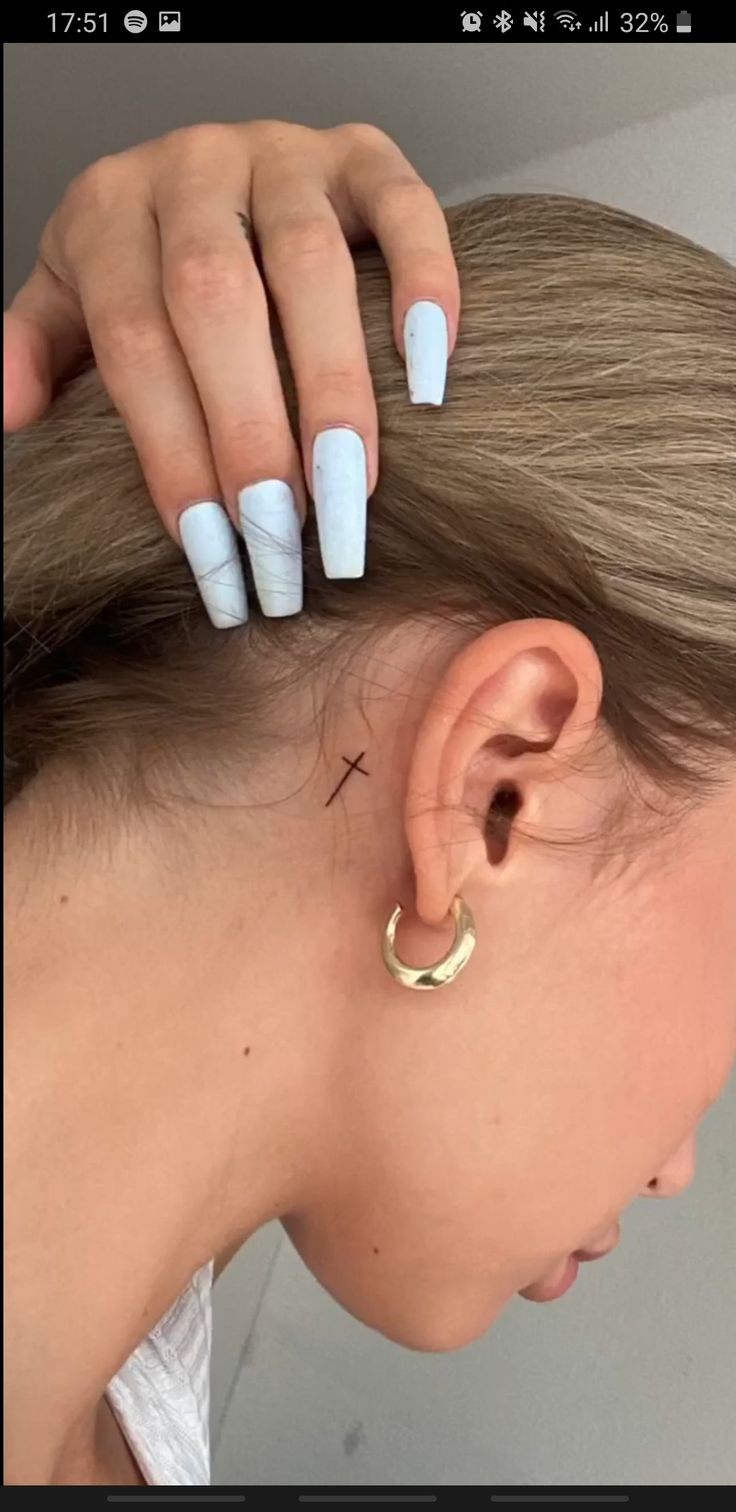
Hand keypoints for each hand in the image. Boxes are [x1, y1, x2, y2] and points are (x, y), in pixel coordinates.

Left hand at [4, 121, 459, 622]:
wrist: (214, 169)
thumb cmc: (150, 258)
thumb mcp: (74, 297)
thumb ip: (40, 347)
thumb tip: (9, 416)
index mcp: (111, 211)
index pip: (134, 341)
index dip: (170, 449)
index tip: (210, 548)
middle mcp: (193, 169)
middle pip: (215, 301)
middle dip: (250, 431)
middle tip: (281, 535)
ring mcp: (283, 154)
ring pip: (309, 264)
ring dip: (334, 386)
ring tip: (353, 490)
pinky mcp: (363, 153)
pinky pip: (403, 206)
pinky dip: (424, 286)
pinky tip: (430, 375)